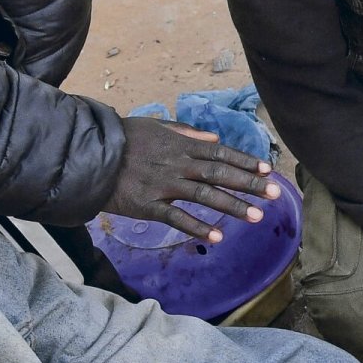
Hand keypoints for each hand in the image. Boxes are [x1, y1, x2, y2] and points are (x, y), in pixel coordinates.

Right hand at [108, 117, 278, 240]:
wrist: (88, 155)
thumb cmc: (122, 139)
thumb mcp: (155, 126)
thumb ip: (185, 132)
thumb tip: (214, 138)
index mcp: (180, 145)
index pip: (220, 153)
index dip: (245, 161)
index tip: (268, 169)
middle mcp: (177, 164)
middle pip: (219, 174)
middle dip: (249, 184)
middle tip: (274, 193)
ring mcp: (164, 185)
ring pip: (205, 196)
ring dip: (232, 206)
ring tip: (257, 216)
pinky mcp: (148, 205)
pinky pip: (176, 218)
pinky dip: (197, 227)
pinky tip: (217, 236)